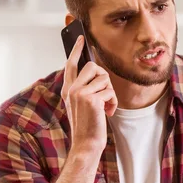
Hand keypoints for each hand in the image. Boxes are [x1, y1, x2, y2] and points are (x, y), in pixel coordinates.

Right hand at [61, 35, 117, 156]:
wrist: (87, 143)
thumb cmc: (89, 125)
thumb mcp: (83, 105)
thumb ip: (86, 89)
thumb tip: (98, 72)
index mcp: (68, 90)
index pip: (71, 65)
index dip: (76, 50)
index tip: (81, 38)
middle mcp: (72, 90)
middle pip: (93, 66)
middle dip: (104, 78)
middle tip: (104, 94)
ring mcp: (80, 93)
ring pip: (105, 79)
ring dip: (111, 94)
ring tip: (106, 107)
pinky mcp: (91, 99)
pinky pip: (110, 91)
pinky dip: (113, 103)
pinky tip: (108, 113)